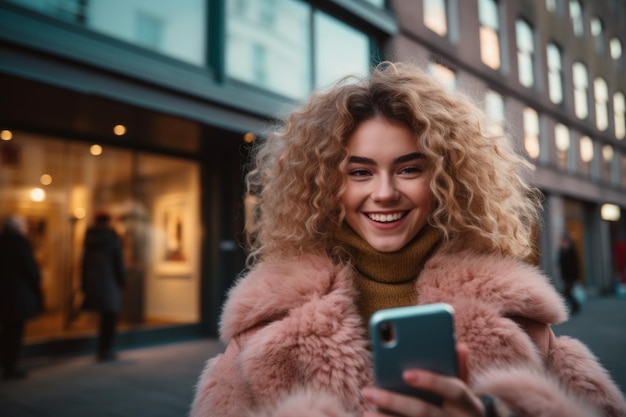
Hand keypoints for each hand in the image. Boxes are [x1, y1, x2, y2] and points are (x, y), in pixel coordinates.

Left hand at [362, 344, 484, 416]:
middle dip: (394, 402)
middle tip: (367, 392)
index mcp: (470, 404)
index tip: (405, 373)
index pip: (454, 390)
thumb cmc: (460, 408)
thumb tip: (459, 345)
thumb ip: (458, 369)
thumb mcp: (463, 392)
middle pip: (425, 412)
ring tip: (366, 412)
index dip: (431, 381)